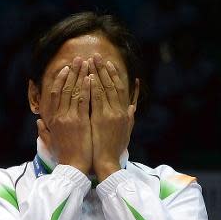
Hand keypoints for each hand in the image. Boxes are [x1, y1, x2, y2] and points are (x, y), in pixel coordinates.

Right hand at [37, 56, 91, 174]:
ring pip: (75, 91)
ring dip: (81, 75)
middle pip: (65, 88)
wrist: (73, 167)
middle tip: (79, 59)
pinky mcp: (81, 122)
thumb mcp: (51, 142)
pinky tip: (91, 78)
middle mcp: (60, 116)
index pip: (55, 94)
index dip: (61, 79)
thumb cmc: (65, 156)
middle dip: (73, 72)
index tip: (67, 69)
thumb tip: (38, 122)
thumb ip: (44, 131)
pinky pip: (84, 101)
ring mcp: (70, 118)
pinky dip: (87, 88)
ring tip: (88, 63)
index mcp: (53, 119)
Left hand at [88, 54, 134, 181]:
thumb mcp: (126, 132)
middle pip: (111, 84)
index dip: (113, 75)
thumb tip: (132, 107)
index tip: (107, 64)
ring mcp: (109, 114)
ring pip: (102, 89)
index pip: (119, 89)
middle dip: (103, 69)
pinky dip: (92, 88)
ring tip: (89, 61)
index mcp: (123, 113)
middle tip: (96, 56)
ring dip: (96, 74)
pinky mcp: (100, 120)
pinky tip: (88, 77)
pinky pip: (95, 100)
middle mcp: (118, 111)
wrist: (107, 163)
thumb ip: (129, 118)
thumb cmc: (114, 150)